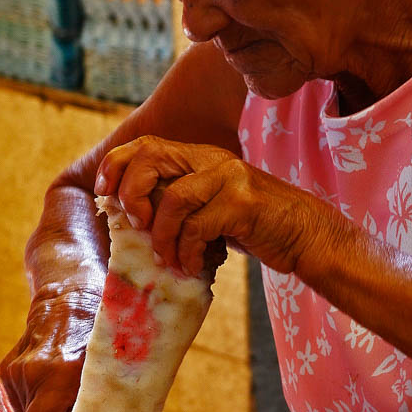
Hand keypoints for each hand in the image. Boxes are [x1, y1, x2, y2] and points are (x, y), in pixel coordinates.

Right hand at [0, 289, 100, 411]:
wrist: (69, 302)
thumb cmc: (95, 340)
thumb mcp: (103, 373)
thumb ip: (92, 407)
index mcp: (60, 377)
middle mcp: (34, 373)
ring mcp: (17, 370)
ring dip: (41, 410)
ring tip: (59, 391)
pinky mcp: (6, 367)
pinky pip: (17, 398)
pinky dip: (31, 397)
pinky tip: (47, 381)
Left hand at [95, 136, 319, 277]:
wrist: (304, 235)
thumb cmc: (254, 226)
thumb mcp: (210, 208)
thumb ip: (178, 205)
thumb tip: (131, 219)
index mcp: (199, 158)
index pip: (146, 145)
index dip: (117, 167)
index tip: (108, 196)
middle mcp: (211, 160)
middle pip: (151, 157)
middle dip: (132, 193)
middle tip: (136, 225)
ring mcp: (228, 178)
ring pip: (172, 200)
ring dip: (162, 238)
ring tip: (170, 260)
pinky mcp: (242, 203)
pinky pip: (197, 228)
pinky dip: (188, 252)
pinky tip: (194, 265)